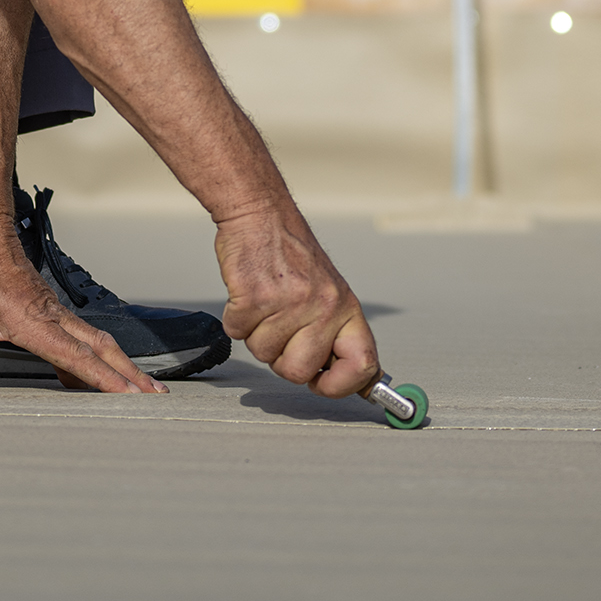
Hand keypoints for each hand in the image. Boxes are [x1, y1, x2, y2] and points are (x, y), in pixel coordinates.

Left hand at [0, 219, 161, 396]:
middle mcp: (53, 318)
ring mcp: (55, 312)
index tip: (132, 395)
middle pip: (102, 350)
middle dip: (130, 375)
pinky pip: (82, 336)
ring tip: (142, 388)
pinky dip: (96, 357)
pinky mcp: (50, 309)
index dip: (104, 379)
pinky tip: (93, 373)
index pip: (77, 357)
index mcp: (34, 323)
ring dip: (119, 365)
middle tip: (156, 397)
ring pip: (96, 341)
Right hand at [215, 207, 376, 396]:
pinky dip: (236, 319)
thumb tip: (364, 384)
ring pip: (263, 355)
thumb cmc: (292, 257)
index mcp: (346, 309)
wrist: (262, 215)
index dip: (340, 385)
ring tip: (266, 302)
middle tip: (281, 326)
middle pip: (298, 371)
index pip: (363, 365)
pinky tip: (248, 293)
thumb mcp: (330, 292)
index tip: (322, 385)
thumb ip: (338, 336)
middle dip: (282, 357)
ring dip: (257, 333)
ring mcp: (289, 303)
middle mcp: (323, 307)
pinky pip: (237, 334)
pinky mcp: (254, 298)